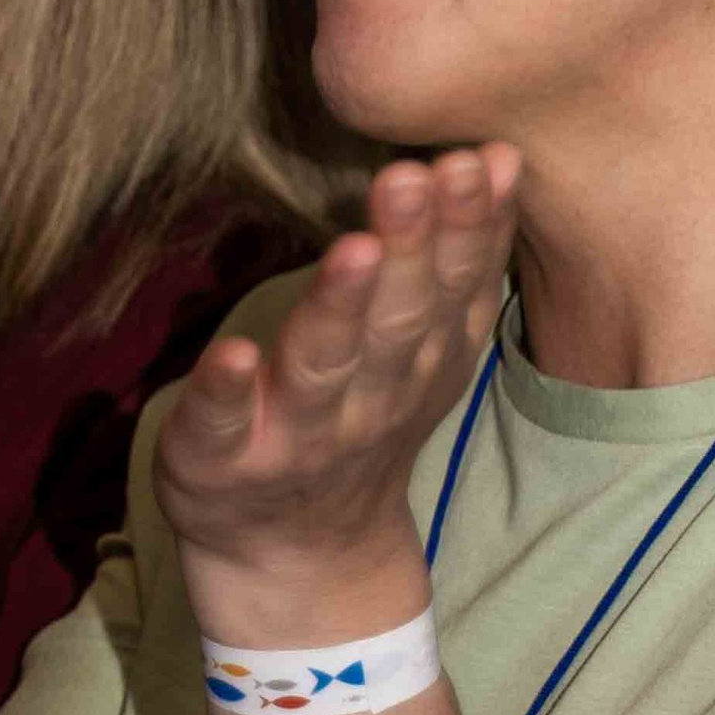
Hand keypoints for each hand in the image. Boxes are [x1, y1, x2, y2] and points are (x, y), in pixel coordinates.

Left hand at [154, 148, 518, 643]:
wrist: (297, 557)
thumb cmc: (357, 420)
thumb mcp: (427, 348)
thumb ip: (458, 263)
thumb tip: (496, 157)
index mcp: (420, 362)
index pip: (453, 288)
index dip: (469, 227)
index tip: (475, 160)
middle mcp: (369, 397)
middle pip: (398, 319)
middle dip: (411, 246)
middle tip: (413, 174)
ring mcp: (294, 432)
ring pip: (322, 366)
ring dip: (338, 308)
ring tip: (355, 248)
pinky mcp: (218, 457)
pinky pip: (223, 424)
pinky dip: (227, 392)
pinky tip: (230, 354)